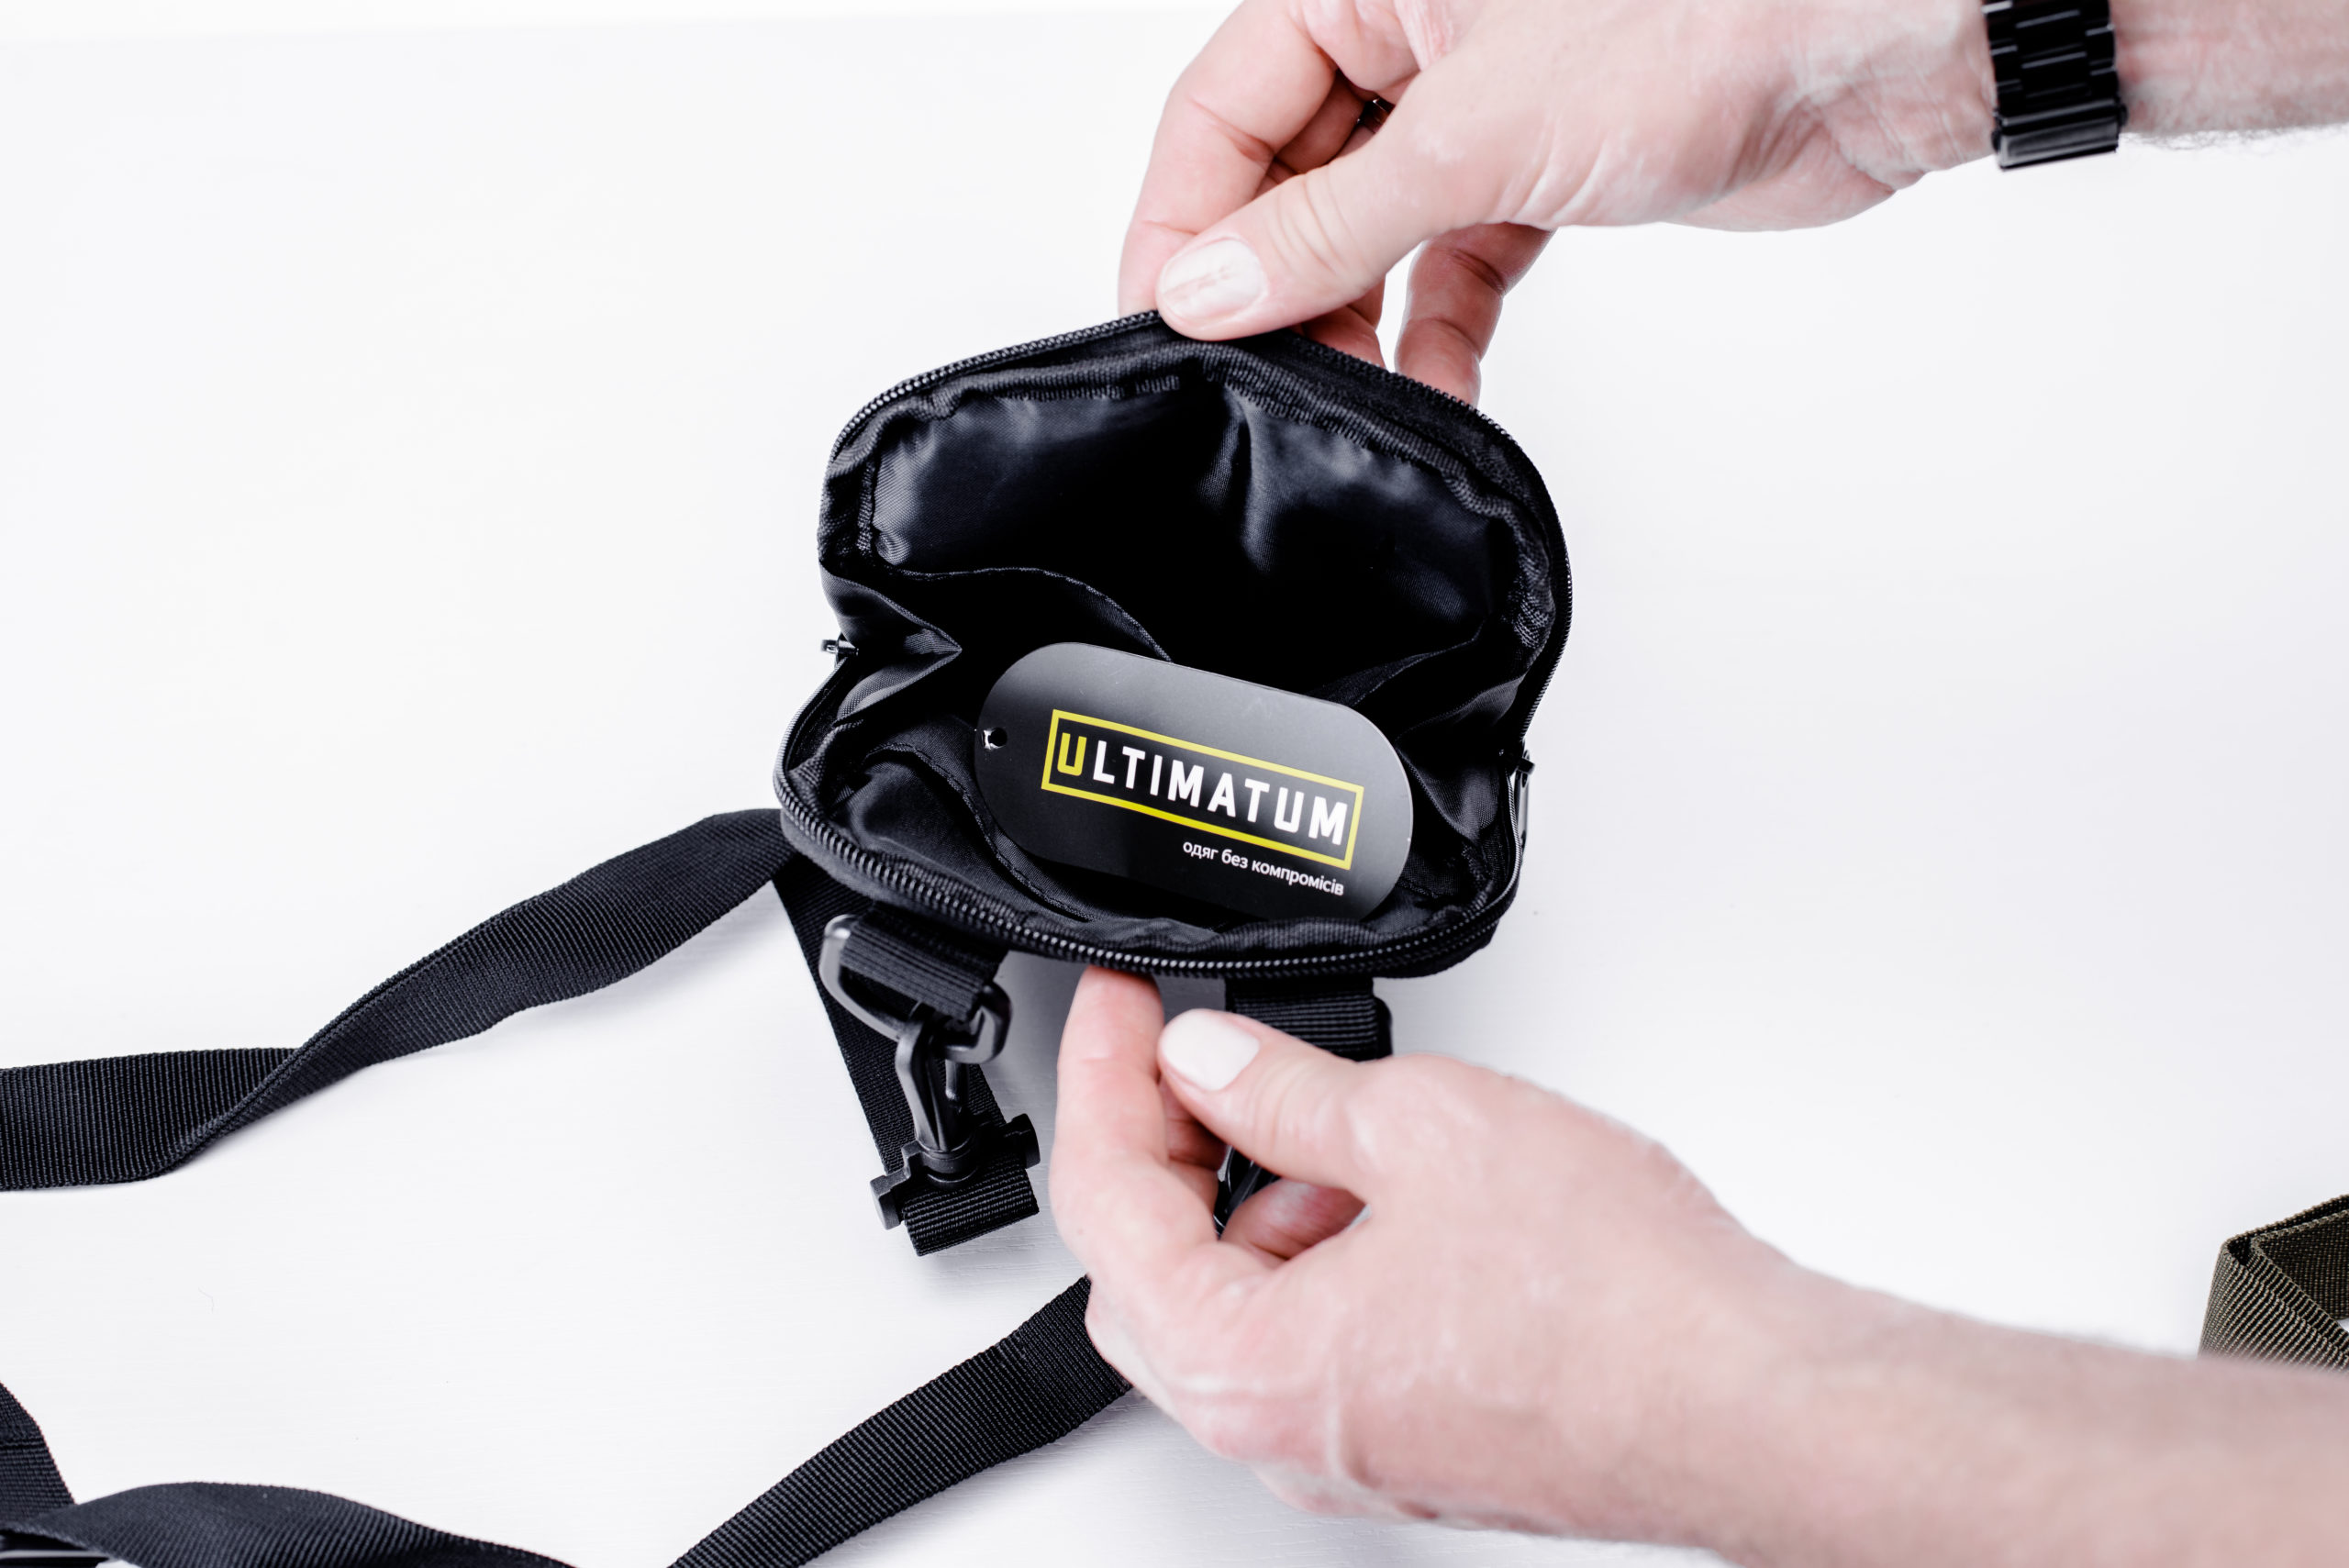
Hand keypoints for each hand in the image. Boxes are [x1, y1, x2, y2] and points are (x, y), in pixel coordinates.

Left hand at [1049, 965, 1818, 1538]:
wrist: (1750, 1401)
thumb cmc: (1616, 1302)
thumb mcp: (1419, 1127)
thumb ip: (1281, 1089)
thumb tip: (1208, 1059)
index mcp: (1245, 1364)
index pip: (1106, 1203)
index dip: (1101, 1076)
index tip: (1116, 1005)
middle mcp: (1277, 1432)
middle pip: (1145, 1270)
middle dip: (1156, 1145)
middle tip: (1181, 1049)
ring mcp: (1343, 1447)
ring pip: (1232, 1305)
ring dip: (1244, 1199)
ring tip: (1324, 1114)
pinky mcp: (1408, 1441)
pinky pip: (1312, 1336)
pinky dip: (1314, 1250)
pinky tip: (1385, 1190)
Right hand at [1118, 0, 1998, 401]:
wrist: (1870, 53)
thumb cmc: (1704, 18)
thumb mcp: (1474, 135)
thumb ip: (1330, 223)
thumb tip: (1208, 289)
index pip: (1221, 108)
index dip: (1182, 221)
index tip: (1167, 323)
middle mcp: (1414, 34)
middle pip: (1288, 173)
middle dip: (1273, 282)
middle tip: (1257, 375)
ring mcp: (1480, 106)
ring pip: (1369, 227)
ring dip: (1354, 319)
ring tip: (1345, 393)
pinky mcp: (1543, 171)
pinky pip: (1455, 263)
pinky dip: (1442, 329)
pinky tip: (1434, 388)